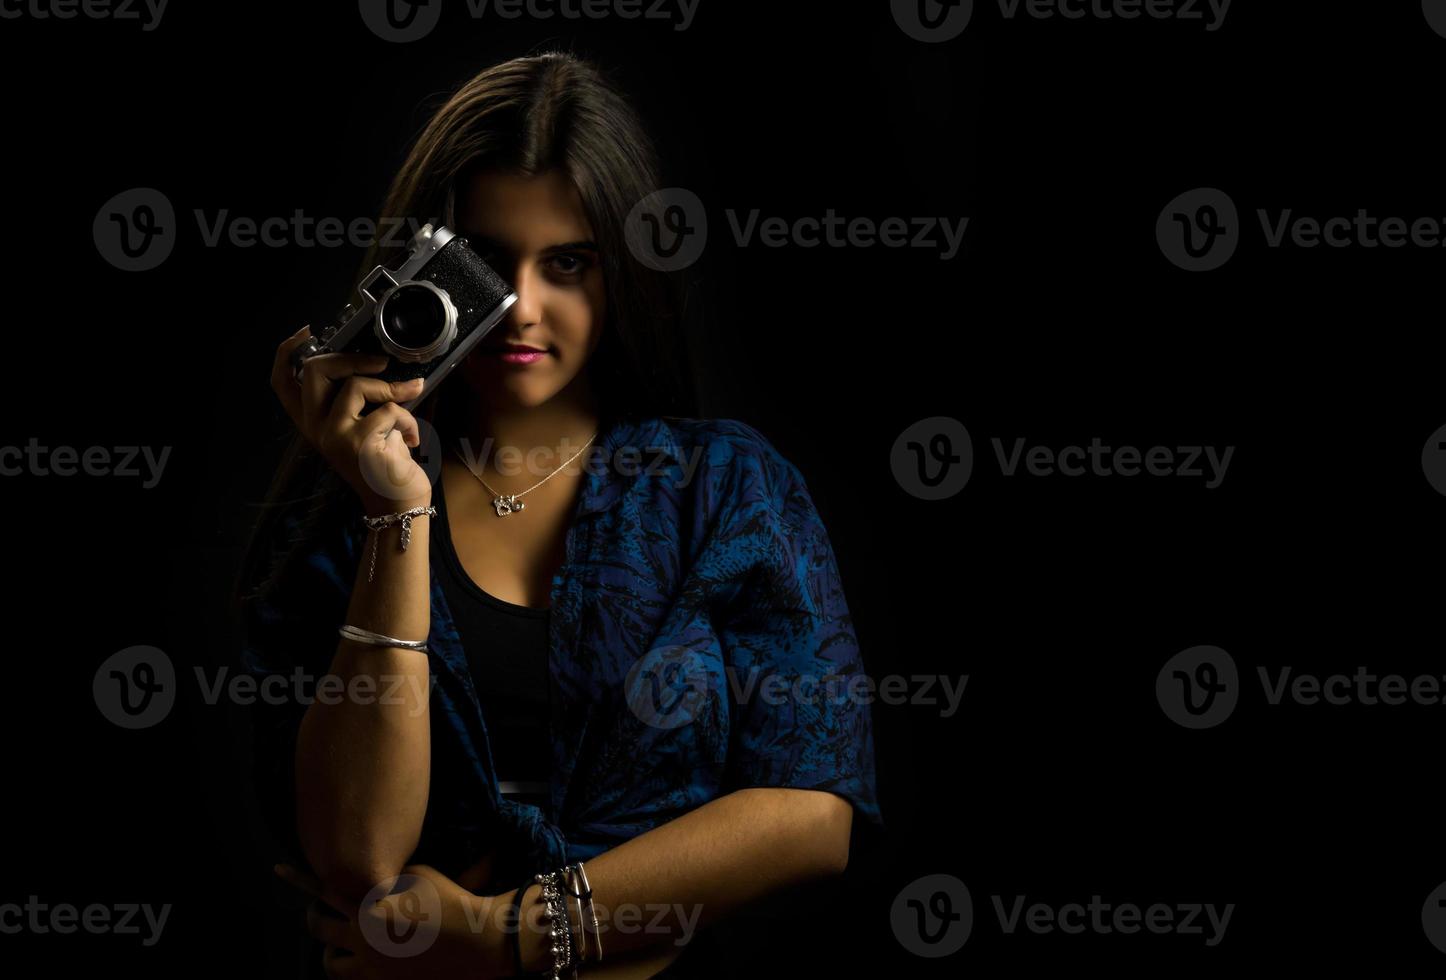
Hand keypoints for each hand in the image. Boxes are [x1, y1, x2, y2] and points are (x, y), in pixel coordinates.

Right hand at [270, 325, 433, 514]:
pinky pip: (389, 409)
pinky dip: (409, 419)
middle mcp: (316, 429)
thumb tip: (377, 363)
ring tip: (408, 404)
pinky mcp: (358, 442)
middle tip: (381, 363)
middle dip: (353, 358)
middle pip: (317, 371)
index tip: (305, 333)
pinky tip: (411, 439)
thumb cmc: (386, 464)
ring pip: (357, 386)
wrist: (398, 504)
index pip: (283, 383)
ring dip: (391, 390)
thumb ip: (360, 401)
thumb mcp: (366, 427)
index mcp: (313, 424)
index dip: (287, 353)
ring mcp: (334, 436)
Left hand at [275, 860, 509, 979]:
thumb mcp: (417, 874)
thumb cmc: (452, 901)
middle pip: (318, 929)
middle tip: (318, 913)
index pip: (324, 889)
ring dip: (331, 953)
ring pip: (330, 966)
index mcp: (369, 908)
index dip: (299, 878)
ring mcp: (372, 968)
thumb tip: (368, 880)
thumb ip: (384, 879)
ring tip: (339, 947)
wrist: (479, 941)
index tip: (280, 868)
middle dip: (315, 917)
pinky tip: (362, 962)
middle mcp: (363, 940)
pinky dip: (354, 971)